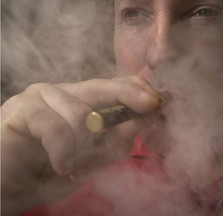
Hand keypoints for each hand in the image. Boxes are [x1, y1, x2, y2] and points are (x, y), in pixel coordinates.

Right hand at [1, 76, 160, 215]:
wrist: (12, 186)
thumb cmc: (53, 170)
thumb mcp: (94, 159)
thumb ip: (117, 141)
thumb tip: (144, 119)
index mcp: (82, 102)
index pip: (115, 86)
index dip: (137, 91)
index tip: (159, 102)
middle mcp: (64, 93)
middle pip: (103, 87)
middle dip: (129, 95)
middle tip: (151, 103)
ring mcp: (42, 96)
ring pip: (80, 113)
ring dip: (83, 146)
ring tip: (72, 165)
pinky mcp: (22, 108)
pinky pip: (53, 126)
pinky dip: (62, 150)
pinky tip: (62, 166)